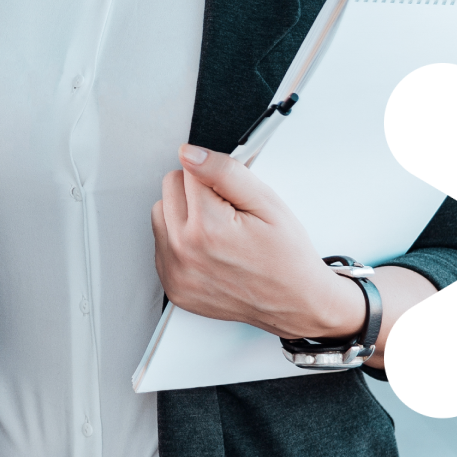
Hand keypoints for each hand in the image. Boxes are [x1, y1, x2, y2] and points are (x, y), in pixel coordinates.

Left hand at [151, 143, 364, 339]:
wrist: (295, 302)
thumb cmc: (286, 257)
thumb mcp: (267, 203)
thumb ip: (224, 171)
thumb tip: (189, 154)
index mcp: (207, 227)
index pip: (188, 171)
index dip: (215, 180)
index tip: (233, 200)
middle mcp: (184, 251)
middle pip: (170, 189)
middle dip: (197, 193)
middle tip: (228, 216)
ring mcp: (176, 273)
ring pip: (161, 214)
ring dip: (184, 216)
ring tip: (218, 232)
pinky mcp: (173, 286)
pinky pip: (162, 245)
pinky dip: (180, 242)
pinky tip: (208, 250)